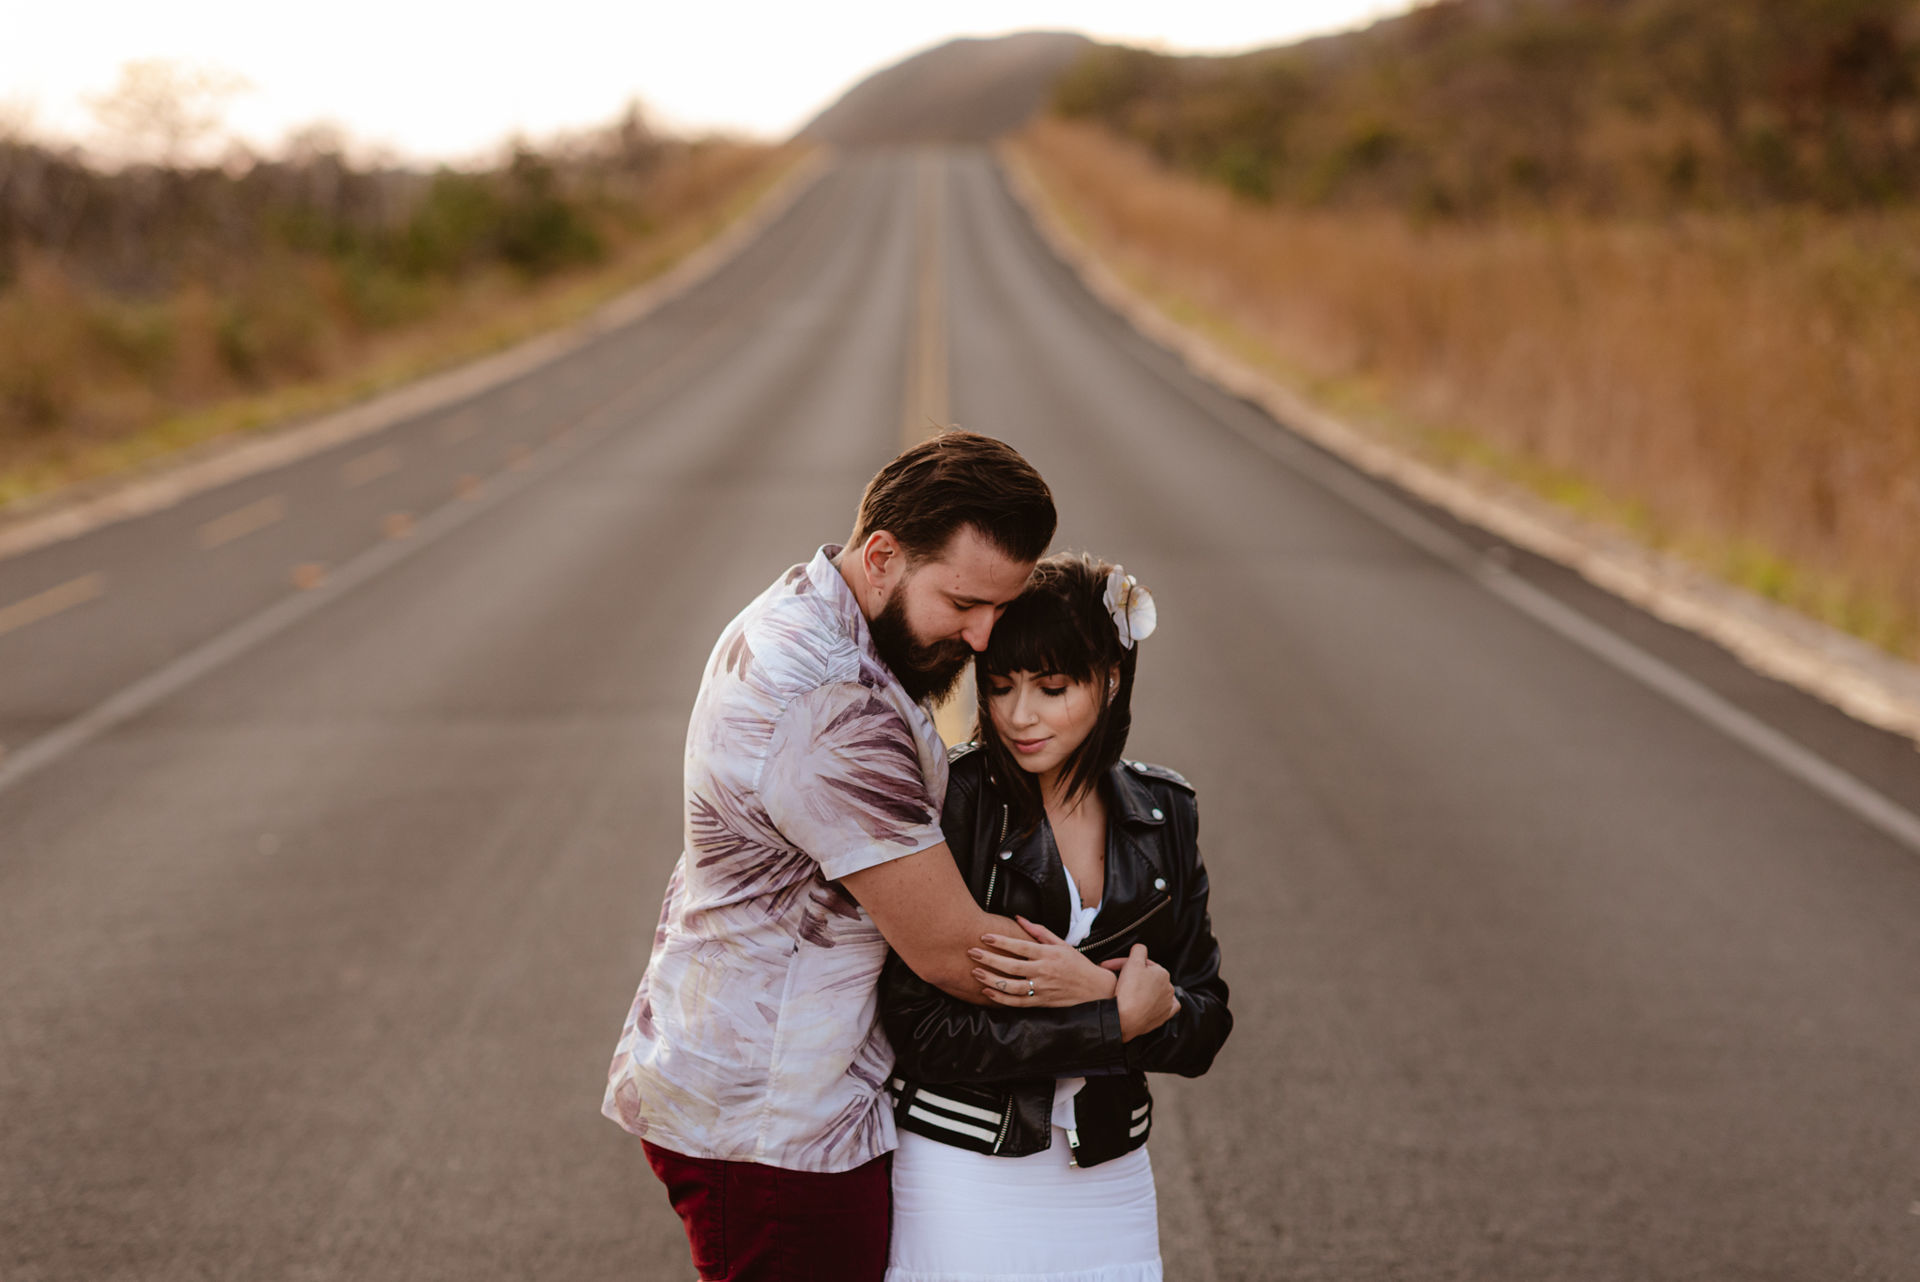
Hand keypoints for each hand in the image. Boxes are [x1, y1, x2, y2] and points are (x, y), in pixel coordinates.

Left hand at [972, 916, 1120, 1007]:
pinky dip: (1001, 998)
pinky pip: (1017, 1002)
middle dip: (989, 959)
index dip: (1001, 941)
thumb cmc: (1076, 963)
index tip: (984, 936)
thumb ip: (1039, 931)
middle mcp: (1044, 971)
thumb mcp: (1061, 944)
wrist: (1094, 989)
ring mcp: (1042, 989)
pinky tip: (987, 991)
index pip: (1020, 946)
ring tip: (975, 972)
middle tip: (972, 952)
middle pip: (1011, 966)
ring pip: (1011, 986)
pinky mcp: (1041, 1002)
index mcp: (1049, 954)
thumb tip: (1019, 918)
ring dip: (991, 979)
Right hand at [1109, 944, 1178, 1041]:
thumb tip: (1141, 949)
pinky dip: (1160, 1004)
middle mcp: (1168, 987)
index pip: (1144, 964)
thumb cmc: (1128, 991)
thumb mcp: (1132, 963)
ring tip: (1131, 992)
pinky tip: (1152, 1003)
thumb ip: (1139, 950)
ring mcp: (1166, 1003)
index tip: (1114, 968)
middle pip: (1149, 977)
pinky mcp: (1163, 1017)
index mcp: (1162, 973)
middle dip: (1136, 976)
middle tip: (1119, 979)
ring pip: (1157, 991)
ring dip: (1145, 990)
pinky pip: (1167, 1008)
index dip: (1127, 964)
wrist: (1124, 1019)